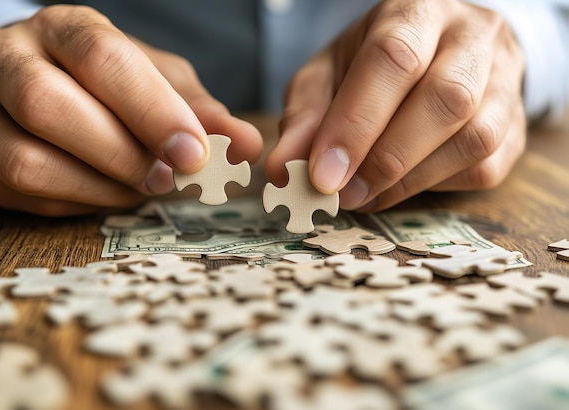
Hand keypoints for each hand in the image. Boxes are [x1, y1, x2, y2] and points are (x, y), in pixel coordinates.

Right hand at [0, 5, 261, 215]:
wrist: (42, 85)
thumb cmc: (110, 85)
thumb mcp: (159, 84)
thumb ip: (199, 111)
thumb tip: (246, 145)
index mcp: (62, 27)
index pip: (100, 59)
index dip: (149, 110)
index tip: (193, 153)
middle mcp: (5, 57)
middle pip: (47, 105)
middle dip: (119, 154)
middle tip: (167, 179)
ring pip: (25, 161)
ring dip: (96, 187)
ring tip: (140, 189)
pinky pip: (19, 194)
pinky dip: (74, 203)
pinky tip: (106, 193)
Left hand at [266, 0, 525, 211]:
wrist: (441, 50)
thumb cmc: (376, 63)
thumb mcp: (330, 73)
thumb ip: (306, 115)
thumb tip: (283, 168)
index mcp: (417, 11)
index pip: (393, 59)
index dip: (356, 123)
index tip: (322, 175)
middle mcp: (472, 36)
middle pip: (446, 99)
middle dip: (386, 158)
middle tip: (342, 194)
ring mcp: (504, 79)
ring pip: (473, 138)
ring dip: (410, 180)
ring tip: (364, 194)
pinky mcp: (515, 123)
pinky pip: (485, 166)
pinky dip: (434, 186)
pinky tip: (399, 186)